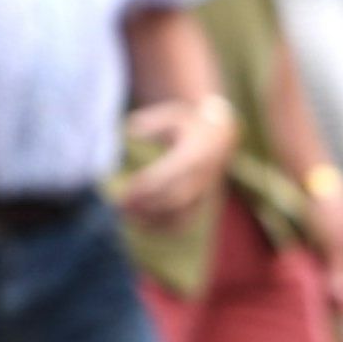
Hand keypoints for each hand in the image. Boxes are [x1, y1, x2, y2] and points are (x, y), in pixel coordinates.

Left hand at [112, 96, 235, 222]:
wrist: (221, 133)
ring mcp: (207, 190)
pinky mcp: (204, 200)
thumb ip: (152, 122)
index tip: (125, 192)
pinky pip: (187, 219)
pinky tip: (142, 225)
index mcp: (198, 154)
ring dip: (155, 219)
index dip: (147, 187)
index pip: (171, 176)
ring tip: (128, 217)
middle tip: (121, 206)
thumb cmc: (188, 121)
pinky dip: (165, 227)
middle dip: (149, 205)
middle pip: (177, 198)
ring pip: (183, 213)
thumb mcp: (172, 114)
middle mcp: (205, 175)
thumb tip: (132, 131)